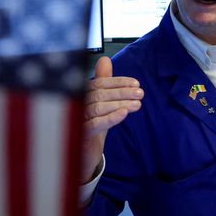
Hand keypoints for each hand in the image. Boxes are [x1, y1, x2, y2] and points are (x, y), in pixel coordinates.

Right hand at [82, 56, 143, 181]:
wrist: (81, 155)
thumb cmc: (90, 125)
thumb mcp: (99, 103)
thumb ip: (102, 82)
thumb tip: (105, 60)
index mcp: (80, 94)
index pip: (99, 83)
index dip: (118, 82)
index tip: (136, 84)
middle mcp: (75, 104)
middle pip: (100, 94)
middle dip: (122, 92)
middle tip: (140, 93)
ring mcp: (75, 120)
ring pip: (99, 108)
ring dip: (120, 104)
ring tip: (137, 104)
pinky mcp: (79, 135)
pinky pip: (95, 124)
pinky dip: (111, 118)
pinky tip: (124, 114)